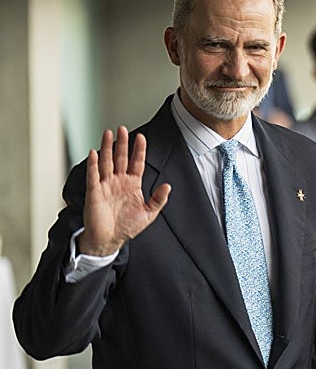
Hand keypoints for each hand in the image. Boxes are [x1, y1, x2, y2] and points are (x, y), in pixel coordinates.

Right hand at [79, 127, 169, 255]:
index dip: (139, 150)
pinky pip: (93, 175)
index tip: (141, 137)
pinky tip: (94, 153)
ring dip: (106, 148)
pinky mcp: (94, 192)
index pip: (137, 163)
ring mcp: (106, 185)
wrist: (110, 240)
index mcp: (132, 185)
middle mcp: (118, 182)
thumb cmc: (127, 227)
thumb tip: (168, 186)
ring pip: (106, 162)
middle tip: (122, 128)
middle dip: (122, 143)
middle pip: (120, 158)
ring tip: (108, 133)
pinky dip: (93, 164)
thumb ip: (158, 199)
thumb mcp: (149, 214)